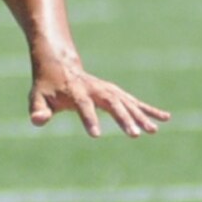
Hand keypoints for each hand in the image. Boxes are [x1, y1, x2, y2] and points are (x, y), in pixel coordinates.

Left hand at [28, 53, 169, 138]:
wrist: (60, 65)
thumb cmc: (46, 86)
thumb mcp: (36, 98)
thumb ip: (37, 110)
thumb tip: (38, 121)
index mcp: (76, 91)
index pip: (83, 106)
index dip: (88, 119)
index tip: (95, 136)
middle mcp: (96, 89)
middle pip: (112, 103)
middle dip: (124, 119)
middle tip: (134, 135)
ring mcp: (108, 90)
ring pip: (127, 103)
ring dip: (140, 116)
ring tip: (153, 131)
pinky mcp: (116, 93)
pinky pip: (134, 102)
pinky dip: (149, 110)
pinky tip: (165, 118)